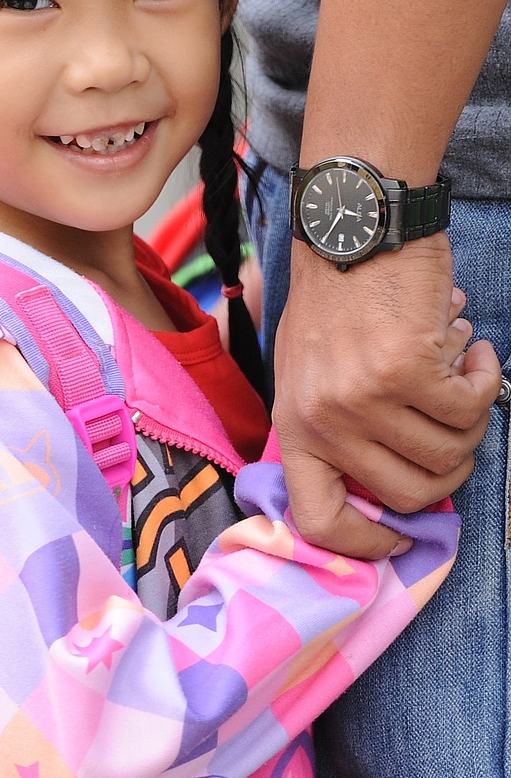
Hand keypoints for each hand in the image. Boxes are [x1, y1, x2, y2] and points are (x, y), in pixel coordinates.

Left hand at [272, 232, 501, 558]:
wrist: (350, 231)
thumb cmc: (334, 300)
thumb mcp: (309, 372)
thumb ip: (338, 428)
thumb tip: (388, 493)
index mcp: (294, 425)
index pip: (318, 519)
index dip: (365, 546)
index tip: (401, 538)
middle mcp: (322, 419)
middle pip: (411, 495)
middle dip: (450, 465)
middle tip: (453, 421)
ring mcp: (361, 398)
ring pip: (451, 453)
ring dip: (470, 416)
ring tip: (456, 370)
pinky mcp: (404, 371)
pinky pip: (471, 408)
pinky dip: (483, 381)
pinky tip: (469, 350)